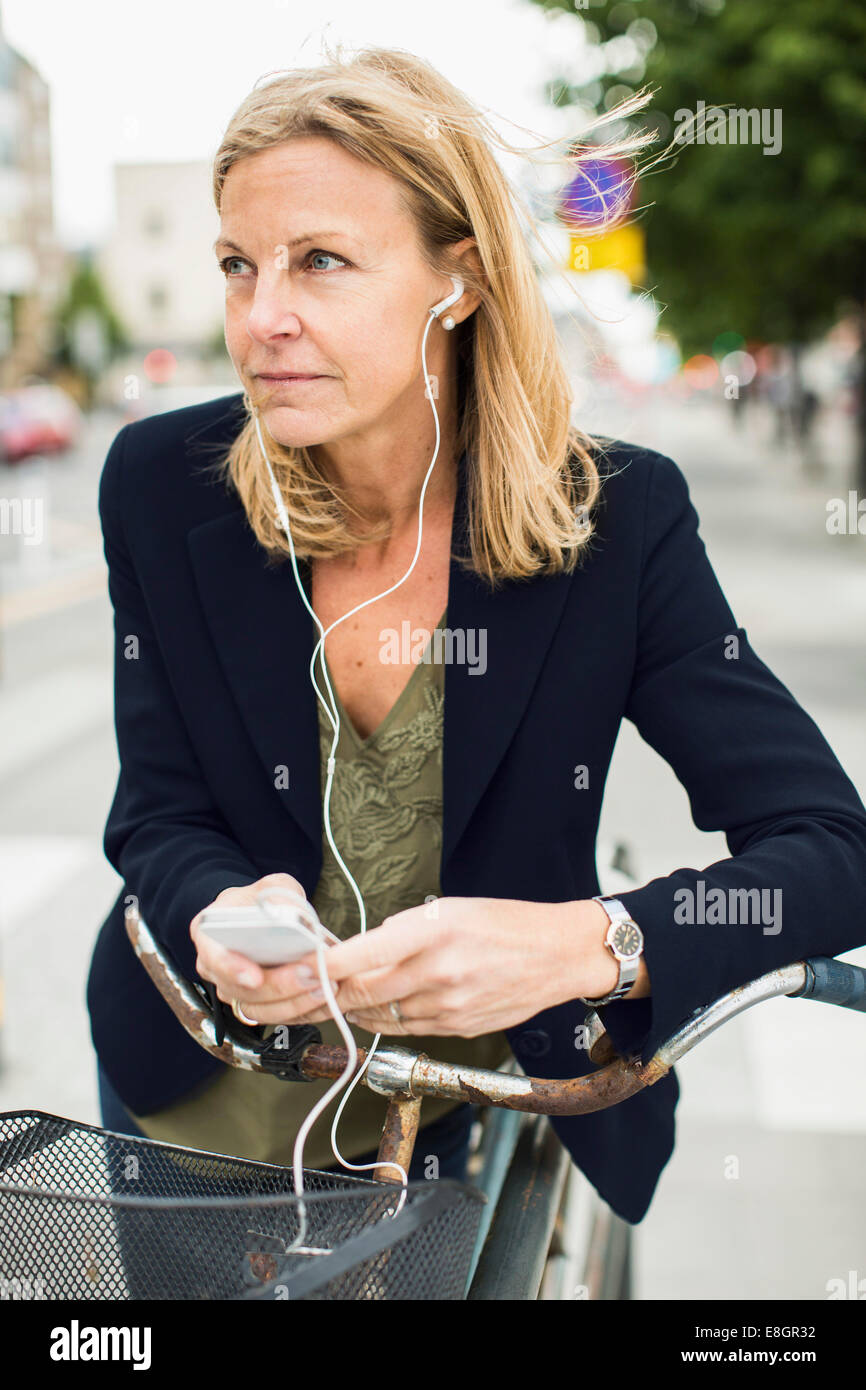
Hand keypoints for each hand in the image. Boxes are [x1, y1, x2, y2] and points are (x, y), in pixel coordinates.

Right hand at [190, 873, 338, 1022]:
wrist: (253, 914)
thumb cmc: (257, 900)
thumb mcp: (270, 886)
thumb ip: (280, 894)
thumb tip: (293, 912)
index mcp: (206, 932)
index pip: (212, 955)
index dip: (232, 968)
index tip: (255, 977)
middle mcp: (212, 964)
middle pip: (237, 988)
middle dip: (277, 986)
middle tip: (308, 975)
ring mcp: (229, 986)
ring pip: (254, 1007)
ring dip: (291, 1001)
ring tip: (322, 985)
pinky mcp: (252, 1001)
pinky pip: (269, 1012)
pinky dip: (295, 1006)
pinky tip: (319, 994)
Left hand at [226, 896, 629, 1035]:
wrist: (558, 956)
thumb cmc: (504, 923)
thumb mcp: (448, 909)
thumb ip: (401, 933)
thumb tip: (356, 954)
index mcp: (430, 934)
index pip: (356, 959)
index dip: (314, 971)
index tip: (285, 973)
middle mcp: (436, 975)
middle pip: (357, 996)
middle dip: (312, 1000)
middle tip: (275, 1000)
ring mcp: (446, 1009)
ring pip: (374, 1018)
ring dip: (339, 1014)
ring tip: (304, 1008)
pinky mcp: (455, 1031)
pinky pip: (402, 1030)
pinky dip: (376, 1022)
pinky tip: (359, 1013)